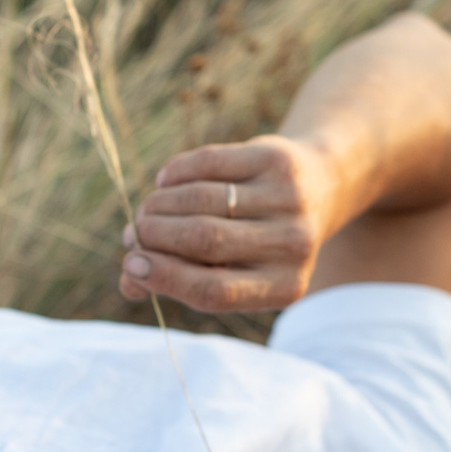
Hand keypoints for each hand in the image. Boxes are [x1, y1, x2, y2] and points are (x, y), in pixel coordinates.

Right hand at [120, 136, 345, 313]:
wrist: (321, 186)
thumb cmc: (259, 241)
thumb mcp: (234, 269)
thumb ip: (182, 280)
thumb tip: (129, 284)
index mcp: (284, 287)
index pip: (213, 291)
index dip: (164, 278)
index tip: (131, 265)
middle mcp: (293, 245)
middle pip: (204, 240)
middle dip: (155, 236)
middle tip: (134, 234)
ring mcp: (289, 200)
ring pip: (202, 200)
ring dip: (159, 205)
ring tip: (146, 211)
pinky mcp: (277, 160)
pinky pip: (210, 163)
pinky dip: (176, 173)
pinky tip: (166, 182)